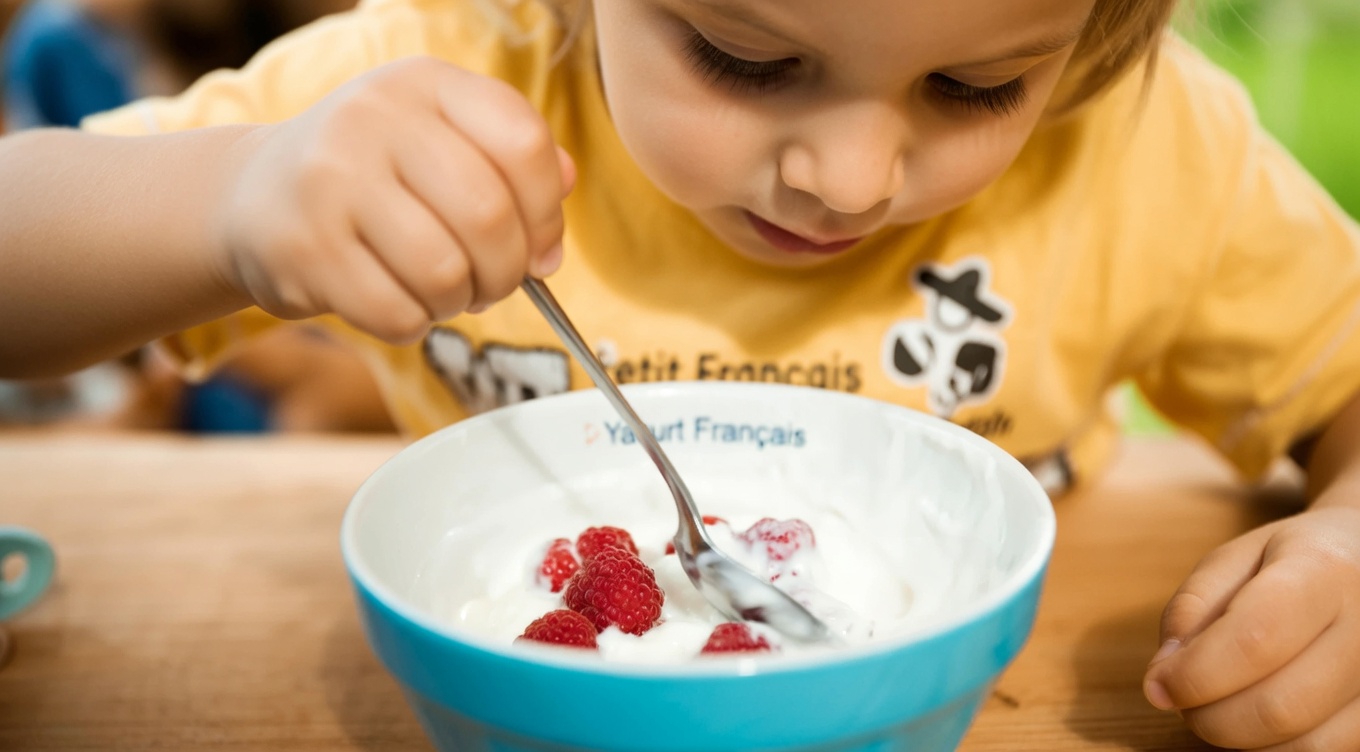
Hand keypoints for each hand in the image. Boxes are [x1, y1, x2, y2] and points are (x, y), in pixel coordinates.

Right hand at [216, 56, 574, 343]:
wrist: (253, 196)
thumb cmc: (372, 174)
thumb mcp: (439, 138)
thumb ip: (510, 157)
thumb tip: (564, 190)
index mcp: (424, 84)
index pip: (523, 144)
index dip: (548, 211)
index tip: (539, 246)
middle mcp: (373, 119)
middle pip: (489, 216)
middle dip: (507, 271)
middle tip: (492, 283)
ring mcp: (330, 182)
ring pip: (445, 272)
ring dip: (459, 301)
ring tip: (443, 292)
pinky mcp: (303, 249)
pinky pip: (397, 313)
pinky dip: (414, 324)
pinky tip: (400, 303)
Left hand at [1144, 505, 1359, 749]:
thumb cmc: (1290, 560)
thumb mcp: (1234, 559)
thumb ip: (1192, 608)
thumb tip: (1165, 676)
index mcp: (1324, 570)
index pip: (1255, 638)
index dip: (1196, 674)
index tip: (1158, 685)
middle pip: (1281, 706)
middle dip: (1211, 717)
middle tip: (1183, 700)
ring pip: (1306, 743)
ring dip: (1242, 738)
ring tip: (1220, 703)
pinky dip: (1276, 747)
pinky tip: (1256, 717)